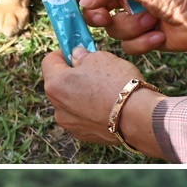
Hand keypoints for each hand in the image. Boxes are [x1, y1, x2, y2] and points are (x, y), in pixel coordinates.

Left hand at [42, 50, 159, 153]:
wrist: (138, 118)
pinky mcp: (85, 136)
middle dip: (73, 75)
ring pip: (72, 103)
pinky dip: (92, 110)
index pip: (48, 61)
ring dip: (82, 94)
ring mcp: (71, 125)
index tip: (76, 50)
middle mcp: (57, 108)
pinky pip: (84, 117)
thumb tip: (77, 55)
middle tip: (94, 68)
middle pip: (60, 84)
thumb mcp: (100, 57)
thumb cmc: (118, 83)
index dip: (63, 52)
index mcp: (55, 85)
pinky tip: (110, 106)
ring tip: (106, 90)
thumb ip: (82, 56)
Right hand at [75, 0, 186, 53]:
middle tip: (106, 17)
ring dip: (131, 28)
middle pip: (96, 9)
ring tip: (151, 21)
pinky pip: (128, 46)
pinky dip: (143, 42)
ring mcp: (136, 17)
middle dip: (101, 16)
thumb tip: (84, 1)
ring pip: (113, 30)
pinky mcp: (145, 37)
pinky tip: (159, 36)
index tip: (73, 7)